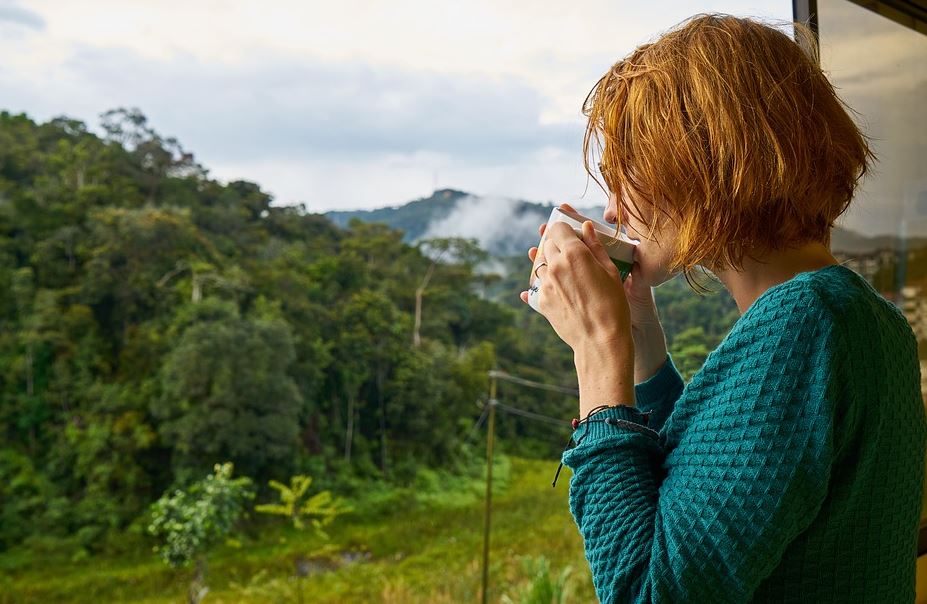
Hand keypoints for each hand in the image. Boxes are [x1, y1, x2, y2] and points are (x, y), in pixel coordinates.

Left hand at [519, 206, 632, 352]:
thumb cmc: (613, 305)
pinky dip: (546, 283)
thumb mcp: (611, 272)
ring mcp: (545, 284)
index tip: (571, 235)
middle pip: (547, 244)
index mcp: (574, 253)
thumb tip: (586, 227)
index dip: (564, 230)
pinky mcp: (541, 301)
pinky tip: (559, 288)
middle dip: (557, 245)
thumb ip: (595, 247)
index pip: (558, 228)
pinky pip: (538, 285)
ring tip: (567, 273)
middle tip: (572, 254)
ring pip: (540, 264)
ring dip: (550, 264)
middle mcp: (555, 266)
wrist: (600, 341)